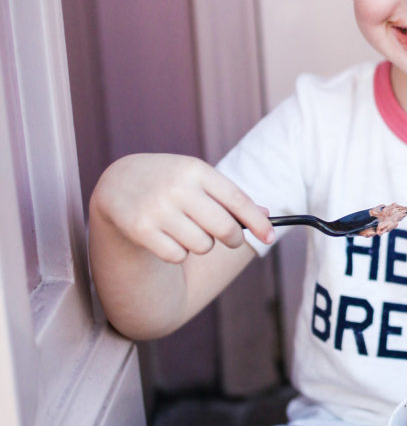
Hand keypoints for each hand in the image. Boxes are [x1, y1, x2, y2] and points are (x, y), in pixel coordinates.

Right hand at [91, 153, 274, 263]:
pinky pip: (178, 256)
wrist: (118, 183)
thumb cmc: (168, 182)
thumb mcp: (196, 178)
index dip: (257, 222)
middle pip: (224, 228)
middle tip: (229, 239)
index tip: (270, 237)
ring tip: (184, 229)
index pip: (236, 198)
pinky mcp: (140, 229)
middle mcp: (176, 187)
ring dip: (199, 244)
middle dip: (232, 239)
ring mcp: (157, 208)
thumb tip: (266, 217)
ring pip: (202, 245)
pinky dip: (177, 252)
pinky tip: (165, 237)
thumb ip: (228, 196)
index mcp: (195, 169)